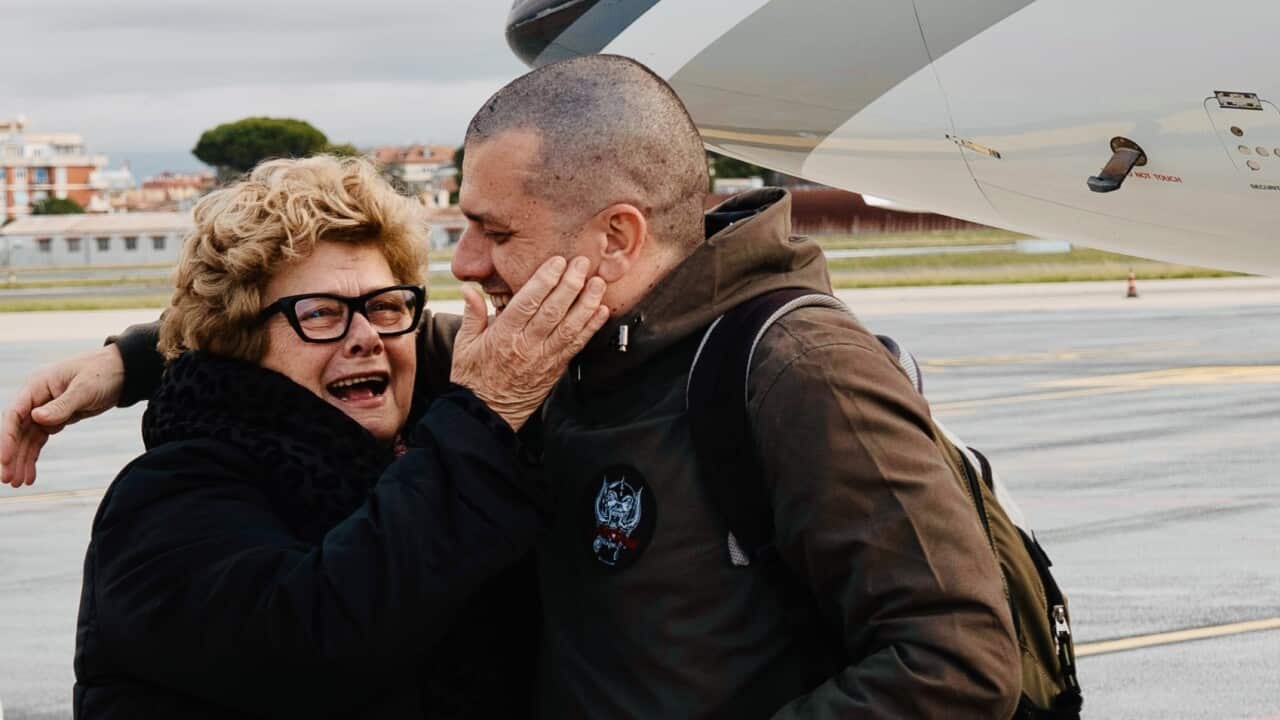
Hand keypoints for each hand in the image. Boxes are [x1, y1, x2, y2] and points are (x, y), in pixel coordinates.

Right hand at [1, 345, 125, 487]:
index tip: (4, 459)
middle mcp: (35, 398)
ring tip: (19, 484)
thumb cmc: (102, 373)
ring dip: (21, 460)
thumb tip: (36, 417)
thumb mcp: (84, 388)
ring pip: (26, 438)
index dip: (6, 438)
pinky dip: (34, 456)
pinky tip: (30, 475)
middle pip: (16, 429)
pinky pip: (39, 440)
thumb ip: (62, 404)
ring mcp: (44, 409)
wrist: (122, 370)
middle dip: (12, 455)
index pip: (15, 414)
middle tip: (8, 480)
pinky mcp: (56, 418)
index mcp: (36, 385)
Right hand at [451, 256, 608, 430]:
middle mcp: (526, 346)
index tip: (557, 261)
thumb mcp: (464, 344)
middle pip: (553, 311)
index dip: (544, 280)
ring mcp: (544, 358)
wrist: (487, 414)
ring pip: (570, 327)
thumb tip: (469, 287)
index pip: (527, 303)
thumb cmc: (473, 377)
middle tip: (583, 263)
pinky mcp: (556, 369)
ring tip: (598, 283)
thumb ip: (472, 314)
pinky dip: (591, 328)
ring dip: (587, 304)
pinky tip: (602, 311)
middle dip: (570, 284)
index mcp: (503, 335)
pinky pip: (576, 345)